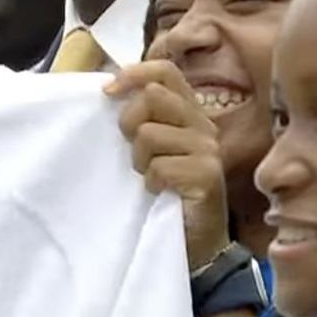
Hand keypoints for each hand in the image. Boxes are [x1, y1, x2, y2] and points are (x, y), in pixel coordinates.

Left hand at [106, 61, 229, 269]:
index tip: (107, 92)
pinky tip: (160, 194)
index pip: (165, 72)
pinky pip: (159, 167)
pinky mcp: (207, 175)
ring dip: (140, 161)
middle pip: (153, 96)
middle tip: (134, 154)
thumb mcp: (151, 151)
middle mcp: (203, 125)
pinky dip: (151, 184)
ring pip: (150, 133)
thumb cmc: (167, 196)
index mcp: (189, 114)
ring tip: (150, 179)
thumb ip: (142, 120)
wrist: (196, 244)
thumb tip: (108, 90)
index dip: (134, 74)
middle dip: (130, 123)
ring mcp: (208, 150)